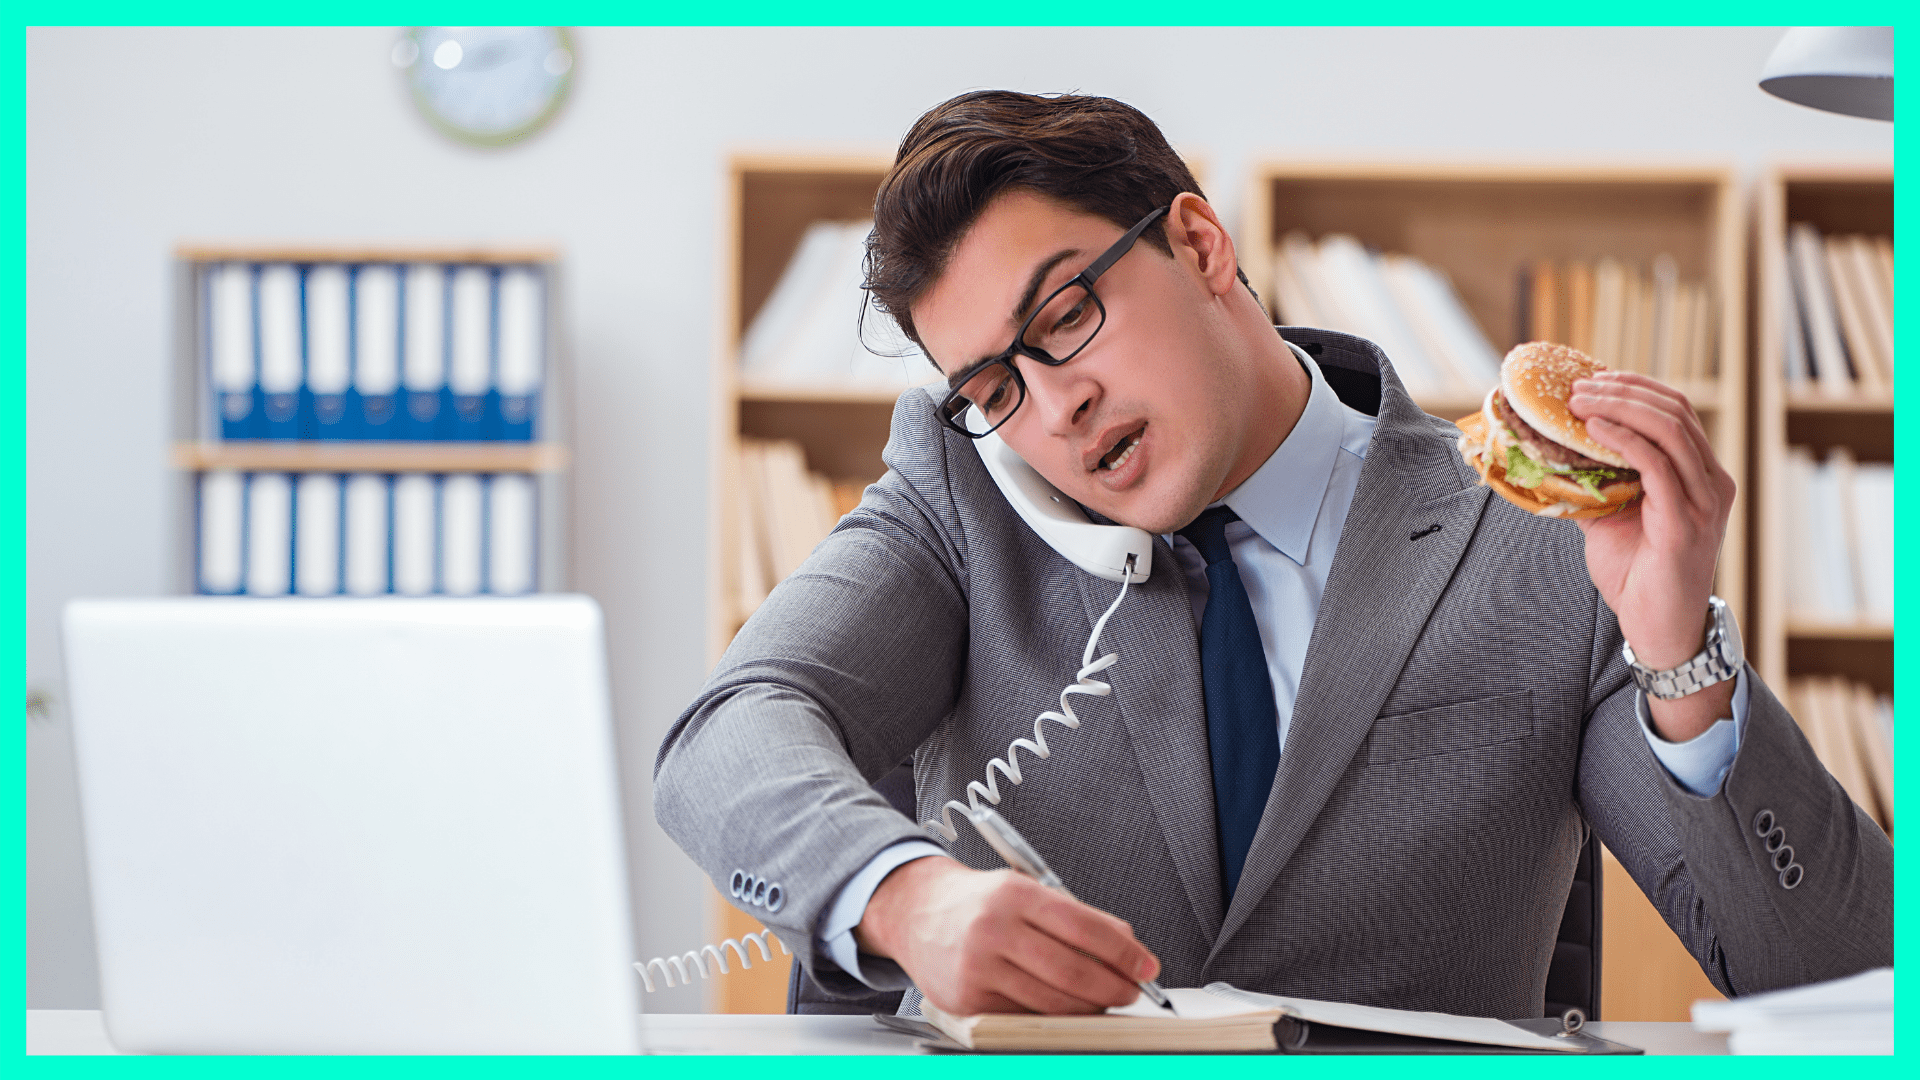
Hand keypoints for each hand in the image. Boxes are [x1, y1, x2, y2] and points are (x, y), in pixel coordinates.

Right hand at [853, 855, 1158, 1015]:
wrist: (915, 912)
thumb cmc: (978, 902)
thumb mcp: (1025, 890)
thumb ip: (1075, 915)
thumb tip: (1126, 945)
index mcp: (1014, 895)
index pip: (1083, 926)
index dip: (1123, 951)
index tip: (1146, 965)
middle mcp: (992, 930)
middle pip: (1071, 971)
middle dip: (1113, 986)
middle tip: (1133, 989)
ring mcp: (977, 969)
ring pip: (1050, 1002)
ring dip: (1089, 1007)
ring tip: (1106, 1000)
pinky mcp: (967, 1001)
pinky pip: (1023, 1017)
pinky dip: (1052, 1016)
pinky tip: (1066, 1008)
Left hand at [1568, 371, 1736, 740]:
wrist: (1660, 629)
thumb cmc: (1638, 575)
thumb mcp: (1610, 518)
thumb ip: (1597, 483)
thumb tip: (1554, 455)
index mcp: (1700, 475)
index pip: (1675, 411)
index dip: (1635, 388)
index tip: (1593, 378)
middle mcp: (1711, 481)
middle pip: (1674, 411)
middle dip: (1622, 390)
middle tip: (1577, 385)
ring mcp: (1704, 500)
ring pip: (1669, 430)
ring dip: (1619, 408)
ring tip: (1579, 401)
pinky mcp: (1687, 521)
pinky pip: (1658, 465)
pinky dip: (1625, 440)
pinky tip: (1595, 431)